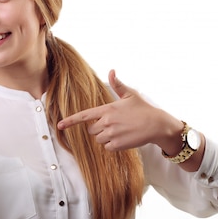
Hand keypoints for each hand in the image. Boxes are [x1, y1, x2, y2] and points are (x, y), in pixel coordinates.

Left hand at [57, 70, 182, 152]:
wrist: (157, 125)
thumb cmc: (143, 109)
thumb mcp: (130, 94)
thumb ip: (117, 84)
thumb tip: (111, 71)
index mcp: (107, 109)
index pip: (84, 116)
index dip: (70, 121)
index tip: (60, 125)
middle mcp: (107, 122)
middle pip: (91, 130)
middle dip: (98, 128)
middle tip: (114, 124)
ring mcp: (112, 134)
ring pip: (99, 139)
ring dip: (106, 137)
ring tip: (120, 131)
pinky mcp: (117, 145)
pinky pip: (107, 147)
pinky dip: (113, 145)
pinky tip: (123, 138)